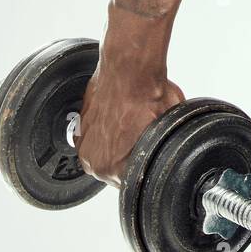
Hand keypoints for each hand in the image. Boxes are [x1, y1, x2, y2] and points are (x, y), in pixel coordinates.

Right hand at [75, 59, 184, 186]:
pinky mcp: (79, 128)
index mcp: (115, 168)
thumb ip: (163, 150)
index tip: (148, 158)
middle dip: (127, 159)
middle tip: (141, 139)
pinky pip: (94, 140)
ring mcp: (84, 145)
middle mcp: (95, 161)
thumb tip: (171, 155)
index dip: (142, 170)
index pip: (130, 183)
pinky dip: (104, 133)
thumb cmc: (148, 94)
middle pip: (114, 172)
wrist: (129, 68)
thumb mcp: (168, 130)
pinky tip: (118, 120)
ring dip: (114, 147)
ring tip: (129, 128)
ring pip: (103, 156)